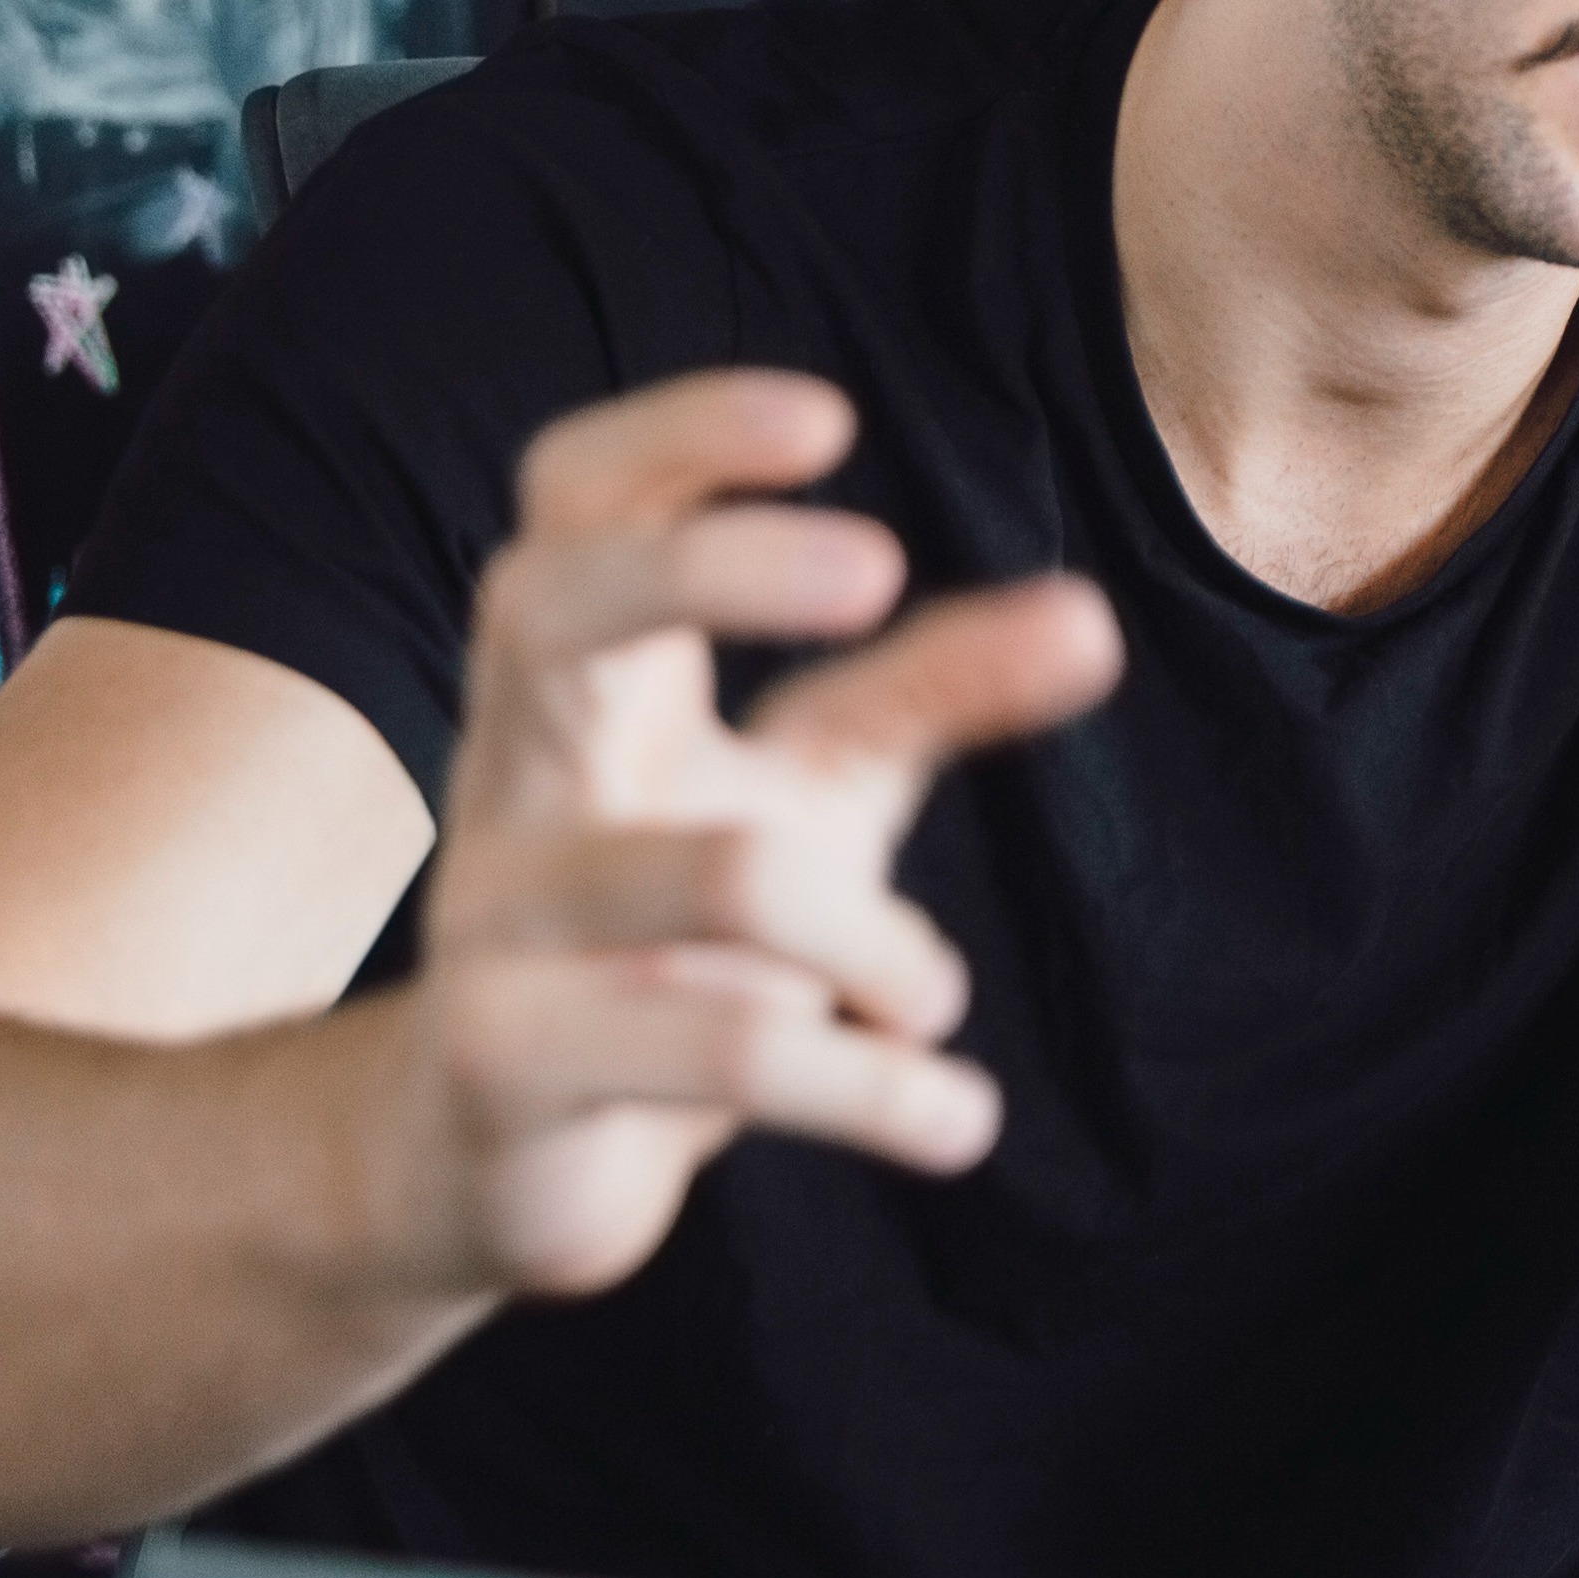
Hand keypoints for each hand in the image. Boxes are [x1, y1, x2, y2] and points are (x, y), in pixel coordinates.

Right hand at [392, 371, 1125, 1299]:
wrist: (488, 1160)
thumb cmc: (667, 940)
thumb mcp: (806, 796)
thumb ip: (927, 696)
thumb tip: (1091, 619)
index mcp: (579, 686)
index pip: (577, 499)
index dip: (681, 434)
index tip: (834, 417)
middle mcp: (512, 772)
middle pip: (546, 602)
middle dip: (716, 564)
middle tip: (882, 572)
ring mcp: (492, 916)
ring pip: (724, 874)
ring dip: (881, 944)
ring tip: (932, 999)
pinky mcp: (501, 1062)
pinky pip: (723, 1054)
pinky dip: (876, 1092)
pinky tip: (956, 1120)